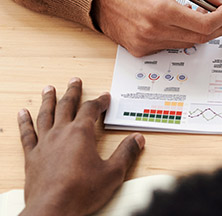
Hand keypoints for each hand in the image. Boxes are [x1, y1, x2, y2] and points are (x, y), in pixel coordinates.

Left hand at [18, 78, 144, 215]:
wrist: (52, 210)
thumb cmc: (81, 192)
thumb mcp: (113, 173)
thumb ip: (126, 153)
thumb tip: (137, 139)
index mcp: (81, 134)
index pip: (92, 109)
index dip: (100, 101)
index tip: (105, 97)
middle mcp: (61, 134)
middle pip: (67, 106)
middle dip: (73, 92)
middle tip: (75, 81)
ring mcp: (44, 144)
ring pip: (46, 115)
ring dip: (48, 100)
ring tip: (49, 88)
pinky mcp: (32, 157)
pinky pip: (27, 134)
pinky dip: (24, 122)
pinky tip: (22, 113)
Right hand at [92, 0, 221, 56]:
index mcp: (161, 10)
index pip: (205, 25)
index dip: (221, 18)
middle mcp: (154, 31)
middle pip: (200, 37)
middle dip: (217, 27)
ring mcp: (146, 44)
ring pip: (187, 44)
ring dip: (200, 31)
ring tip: (201, 16)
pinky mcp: (141, 51)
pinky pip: (171, 47)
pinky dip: (181, 36)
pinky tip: (178, 23)